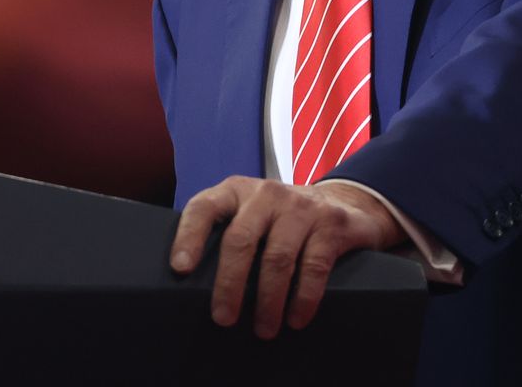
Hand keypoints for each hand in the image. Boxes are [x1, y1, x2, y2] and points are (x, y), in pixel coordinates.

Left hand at [169, 177, 405, 337]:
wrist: (340, 201)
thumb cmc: (279, 220)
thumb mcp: (249, 216)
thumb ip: (224, 235)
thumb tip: (191, 286)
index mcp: (237, 191)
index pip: (205, 207)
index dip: (189, 236)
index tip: (181, 269)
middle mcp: (268, 194)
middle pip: (241, 239)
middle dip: (229, 284)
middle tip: (224, 319)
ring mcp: (302, 206)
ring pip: (277, 258)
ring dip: (268, 301)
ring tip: (264, 329)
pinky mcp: (333, 223)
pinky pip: (314, 266)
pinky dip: (303, 298)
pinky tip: (296, 318)